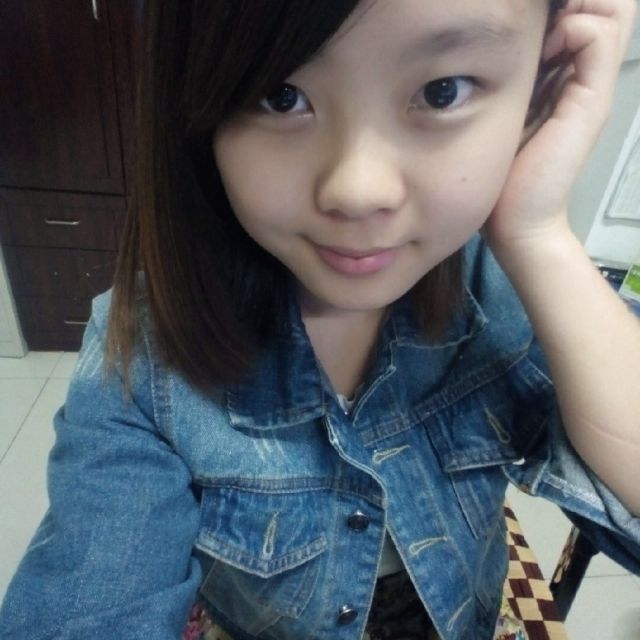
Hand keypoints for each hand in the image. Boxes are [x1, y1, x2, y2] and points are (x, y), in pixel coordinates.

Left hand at [484, 0, 636, 253]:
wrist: (517, 221)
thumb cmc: (503, 172)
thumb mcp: (504, 108)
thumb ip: (514, 75)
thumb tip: (503, 37)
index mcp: (567, 72)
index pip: (586, 9)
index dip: (562, 2)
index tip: (528, 14)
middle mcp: (587, 73)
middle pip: (607, 4)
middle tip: (538, 14)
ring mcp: (593, 86)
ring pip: (610, 9)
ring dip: (577, 4)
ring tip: (543, 28)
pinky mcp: (590, 101)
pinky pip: (596, 36)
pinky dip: (572, 28)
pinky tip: (543, 50)